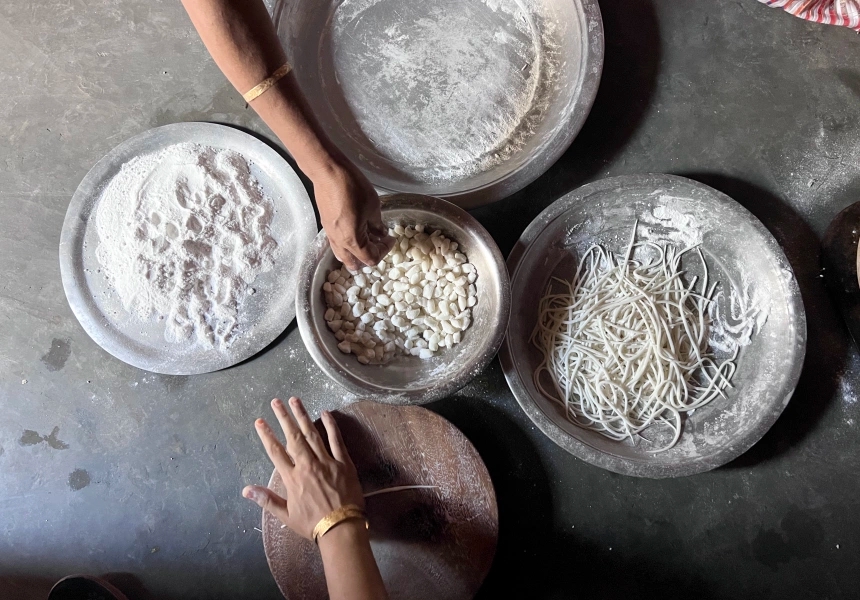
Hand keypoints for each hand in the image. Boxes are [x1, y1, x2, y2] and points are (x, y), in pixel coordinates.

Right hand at [243, 397, 364, 539]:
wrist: (341, 528)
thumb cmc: (312, 524)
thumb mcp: (285, 515)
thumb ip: (266, 500)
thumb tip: (246, 490)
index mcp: (292, 478)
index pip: (276, 451)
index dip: (266, 435)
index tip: (260, 421)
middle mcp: (307, 465)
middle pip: (293, 437)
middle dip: (284, 417)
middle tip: (276, 401)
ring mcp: (326, 462)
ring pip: (312, 434)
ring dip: (303, 416)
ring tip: (295, 400)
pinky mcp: (344, 463)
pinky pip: (337, 440)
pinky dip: (331, 426)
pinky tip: (325, 413)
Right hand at [311, 159, 394, 270]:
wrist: (328, 172)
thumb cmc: (351, 187)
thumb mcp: (373, 206)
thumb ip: (377, 224)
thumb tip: (381, 233)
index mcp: (353, 240)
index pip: (370, 258)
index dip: (384, 251)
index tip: (390, 239)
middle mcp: (339, 241)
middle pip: (354, 263)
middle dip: (368, 257)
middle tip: (379, 244)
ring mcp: (330, 234)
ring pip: (342, 254)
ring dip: (356, 252)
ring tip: (367, 238)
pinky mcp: (326, 224)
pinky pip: (336, 242)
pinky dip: (347, 243)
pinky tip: (355, 229)